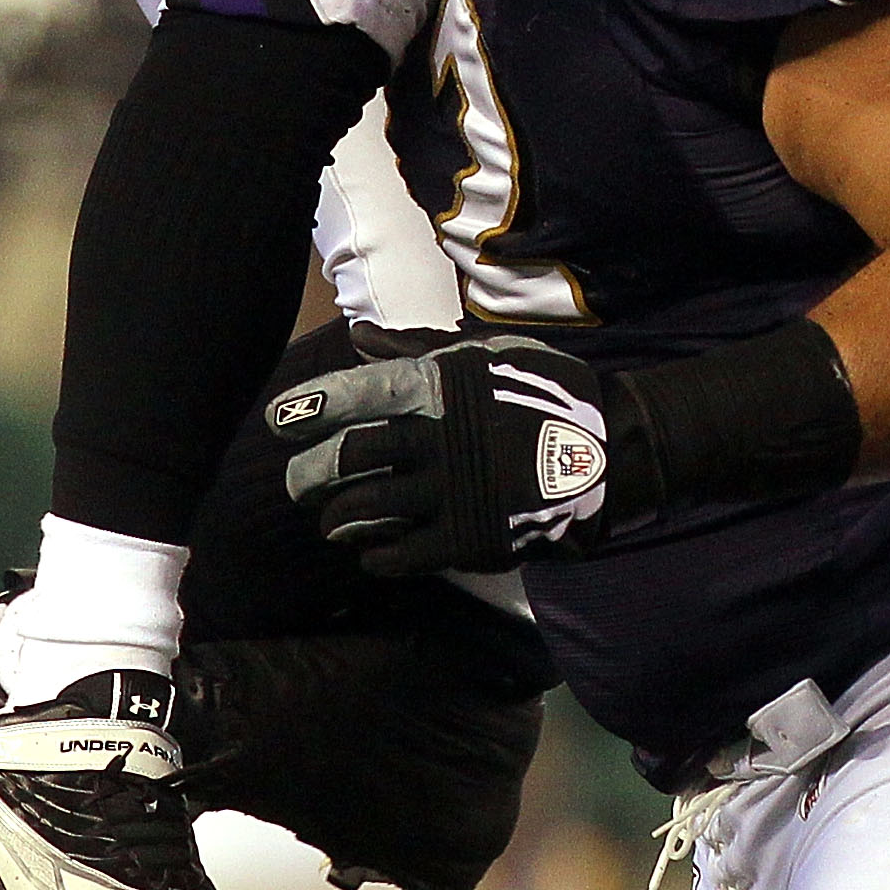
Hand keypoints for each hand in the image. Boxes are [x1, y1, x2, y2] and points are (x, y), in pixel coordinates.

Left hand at [265, 332, 630, 575]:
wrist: (609, 453)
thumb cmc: (542, 393)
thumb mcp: (485, 355)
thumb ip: (416, 349)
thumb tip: (357, 335)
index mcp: (439, 388)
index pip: (356, 395)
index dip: (310, 407)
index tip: (280, 419)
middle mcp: (436, 439)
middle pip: (346, 459)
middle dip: (310, 474)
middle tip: (300, 483)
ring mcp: (450, 492)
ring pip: (364, 509)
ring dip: (337, 518)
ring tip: (333, 520)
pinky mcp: (466, 538)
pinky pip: (400, 554)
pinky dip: (375, 554)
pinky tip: (371, 550)